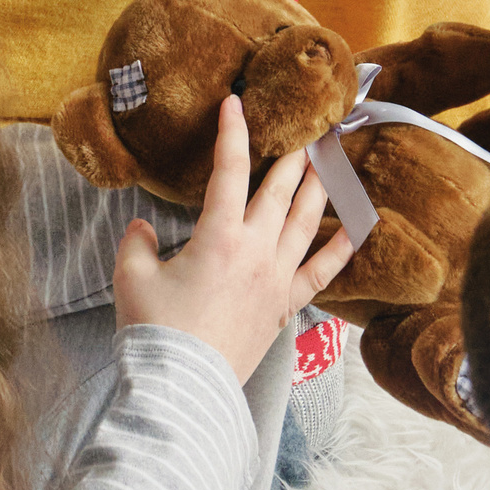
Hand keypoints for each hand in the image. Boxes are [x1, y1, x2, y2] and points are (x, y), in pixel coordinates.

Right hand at [113, 96, 355, 382]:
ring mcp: (277, 278)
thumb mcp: (132, 277)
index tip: (236, 102)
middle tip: (305, 124)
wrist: (184, 387)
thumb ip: (137, 243)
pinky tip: (357, 225)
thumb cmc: (156, 332)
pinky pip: (322, 270)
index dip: (233, 132)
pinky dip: (342, 246)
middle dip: (293, 151)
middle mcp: (257, 250)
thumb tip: (142, 229)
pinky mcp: (285, 306)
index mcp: (219, 235)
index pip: (229, 169)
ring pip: (307, 220)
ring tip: (328, 158)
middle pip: (282, 188)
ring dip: (319, 185)